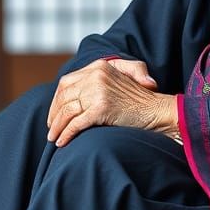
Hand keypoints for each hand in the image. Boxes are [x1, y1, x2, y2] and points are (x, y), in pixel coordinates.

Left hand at [46, 59, 177, 147]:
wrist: (159, 110)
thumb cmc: (140, 101)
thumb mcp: (119, 81)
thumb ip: (97, 80)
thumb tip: (71, 95)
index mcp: (98, 67)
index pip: (67, 82)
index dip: (56, 100)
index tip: (54, 114)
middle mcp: (97, 75)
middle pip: (64, 97)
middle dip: (54, 115)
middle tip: (51, 130)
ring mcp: (99, 91)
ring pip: (68, 111)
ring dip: (58, 127)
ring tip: (54, 139)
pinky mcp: (102, 108)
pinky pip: (77, 123)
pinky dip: (67, 134)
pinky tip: (63, 142)